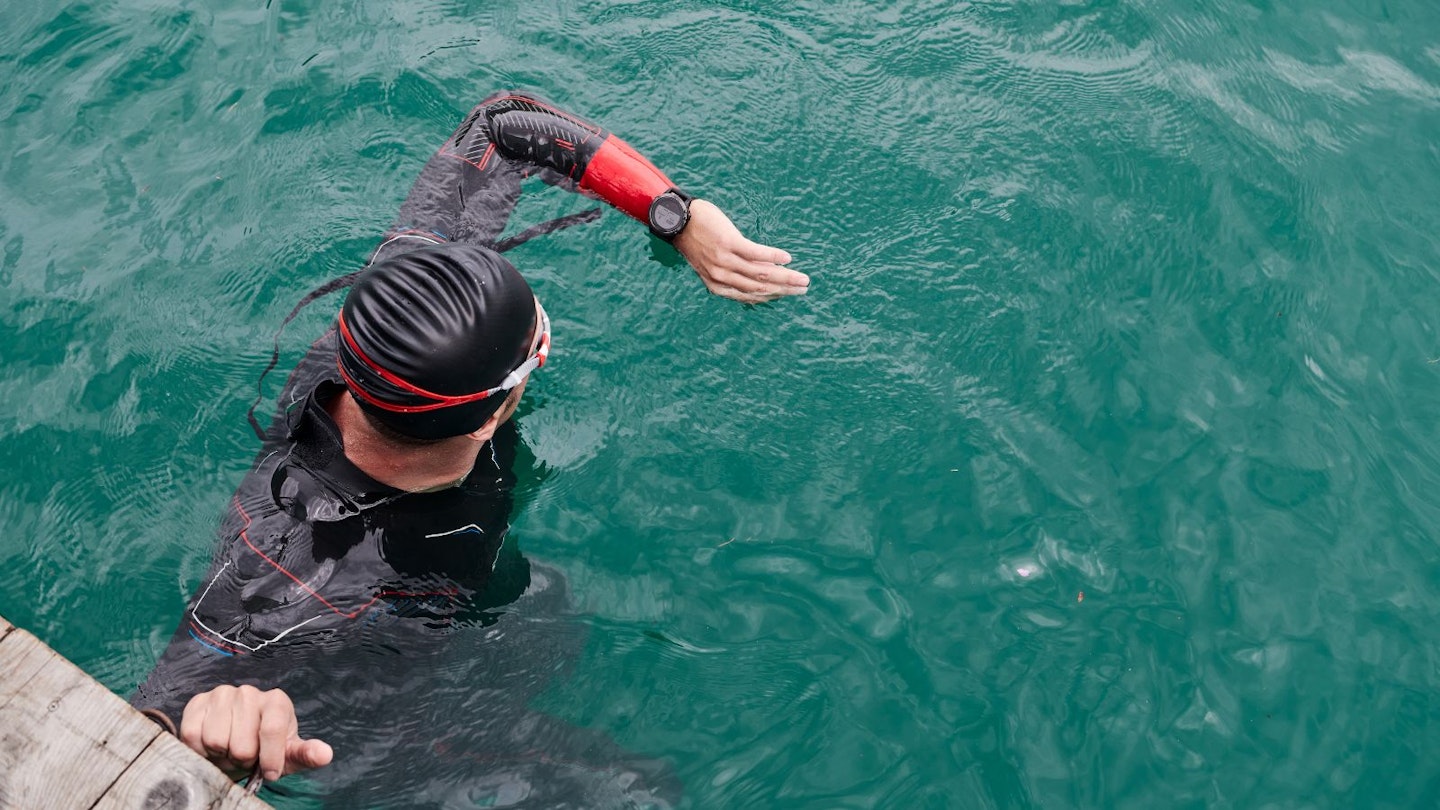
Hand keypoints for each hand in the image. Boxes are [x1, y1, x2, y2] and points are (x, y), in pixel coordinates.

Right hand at [180, 685, 332, 781]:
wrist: (235, 743)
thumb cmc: (266, 749)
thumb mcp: (289, 755)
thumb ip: (307, 754)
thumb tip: (325, 754)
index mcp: (277, 701)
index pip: (272, 730)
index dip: (269, 758)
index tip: (269, 773)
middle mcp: (249, 692)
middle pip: (241, 743)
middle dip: (243, 760)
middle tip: (245, 757)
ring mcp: (222, 694)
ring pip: (216, 740)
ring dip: (221, 756)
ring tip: (229, 751)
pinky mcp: (198, 702)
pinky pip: (193, 735)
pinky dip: (200, 750)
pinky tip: (211, 747)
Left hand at [673, 199, 809, 302]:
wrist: (677, 220)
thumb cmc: (696, 239)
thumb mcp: (711, 262)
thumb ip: (732, 271)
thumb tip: (762, 273)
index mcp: (717, 285)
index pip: (750, 296)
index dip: (773, 296)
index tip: (789, 292)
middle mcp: (721, 277)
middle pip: (760, 287)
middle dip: (785, 289)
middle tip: (803, 288)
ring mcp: (725, 260)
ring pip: (761, 274)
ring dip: (785, 277)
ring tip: (802, 278)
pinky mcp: (729, 243)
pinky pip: (756, 254)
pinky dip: (773, 256)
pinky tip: (787, 258)